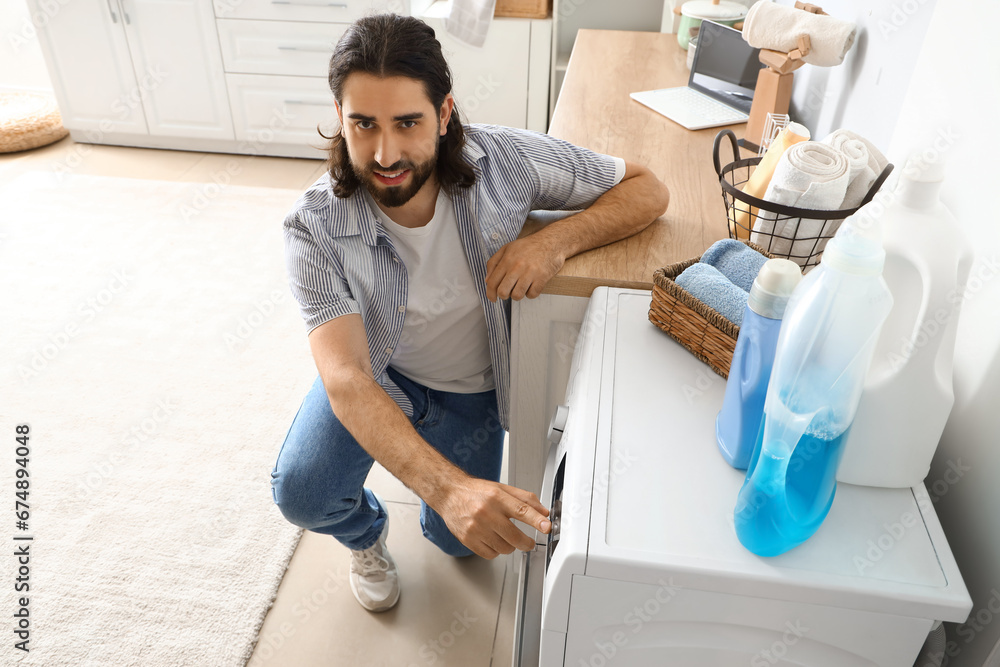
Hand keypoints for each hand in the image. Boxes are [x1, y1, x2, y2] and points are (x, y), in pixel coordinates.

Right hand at [435, 477, 550, 558]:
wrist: (449, 494)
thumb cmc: (476, 492)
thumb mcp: (502, 489)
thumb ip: (525, 499)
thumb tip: (543, 512)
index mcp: (496, 497)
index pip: (522, 510)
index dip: (537, 520)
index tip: (546, 527)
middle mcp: (486, 512)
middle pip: (514, 536)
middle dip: (526, 542)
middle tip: (528, 542)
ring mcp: (476, 527)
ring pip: (504, 548)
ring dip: (510, 546)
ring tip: (503, 536)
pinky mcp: (468, 539)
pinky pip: (491, 554)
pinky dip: (496, 550)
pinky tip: (492, 540)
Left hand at [484, 235, 564, 301]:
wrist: (551, 241)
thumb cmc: (528, 246)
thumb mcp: (507, 248)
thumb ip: (494, 263)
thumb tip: (487, 280)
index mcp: (507, 260)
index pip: (492, 282)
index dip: (490, 294)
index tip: (492, 298)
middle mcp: (517, 267)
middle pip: (503, 292)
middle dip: (504, 296)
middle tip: (508, 292)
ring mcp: (530, 273)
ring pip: (517, 295)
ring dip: (518, 295)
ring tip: (521, 288)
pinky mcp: (542, 277)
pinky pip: (532, 294)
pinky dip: (531, 293)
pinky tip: (531, 286)